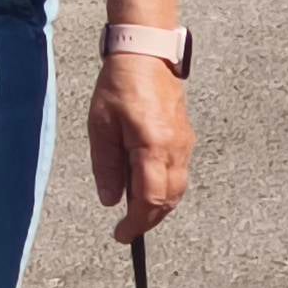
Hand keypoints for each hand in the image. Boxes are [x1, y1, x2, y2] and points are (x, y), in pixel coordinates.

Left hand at [86, 51, 194, 242]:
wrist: (146, 53)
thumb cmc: (119, 85)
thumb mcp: (101, 125)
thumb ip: (106, 165)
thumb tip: (110, 199)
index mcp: (152, 147)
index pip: (150, 199)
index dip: (136, 222)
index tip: (121, 234)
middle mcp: (175, 150)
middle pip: (168, 200)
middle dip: (148, 219)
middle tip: (127, 228)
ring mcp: (185, 144)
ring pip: (178, 190)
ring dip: (159, 206)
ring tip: (135, 211)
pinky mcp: (187, 138)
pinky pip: (180, 174)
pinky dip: (166, 189)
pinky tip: (147, 186)